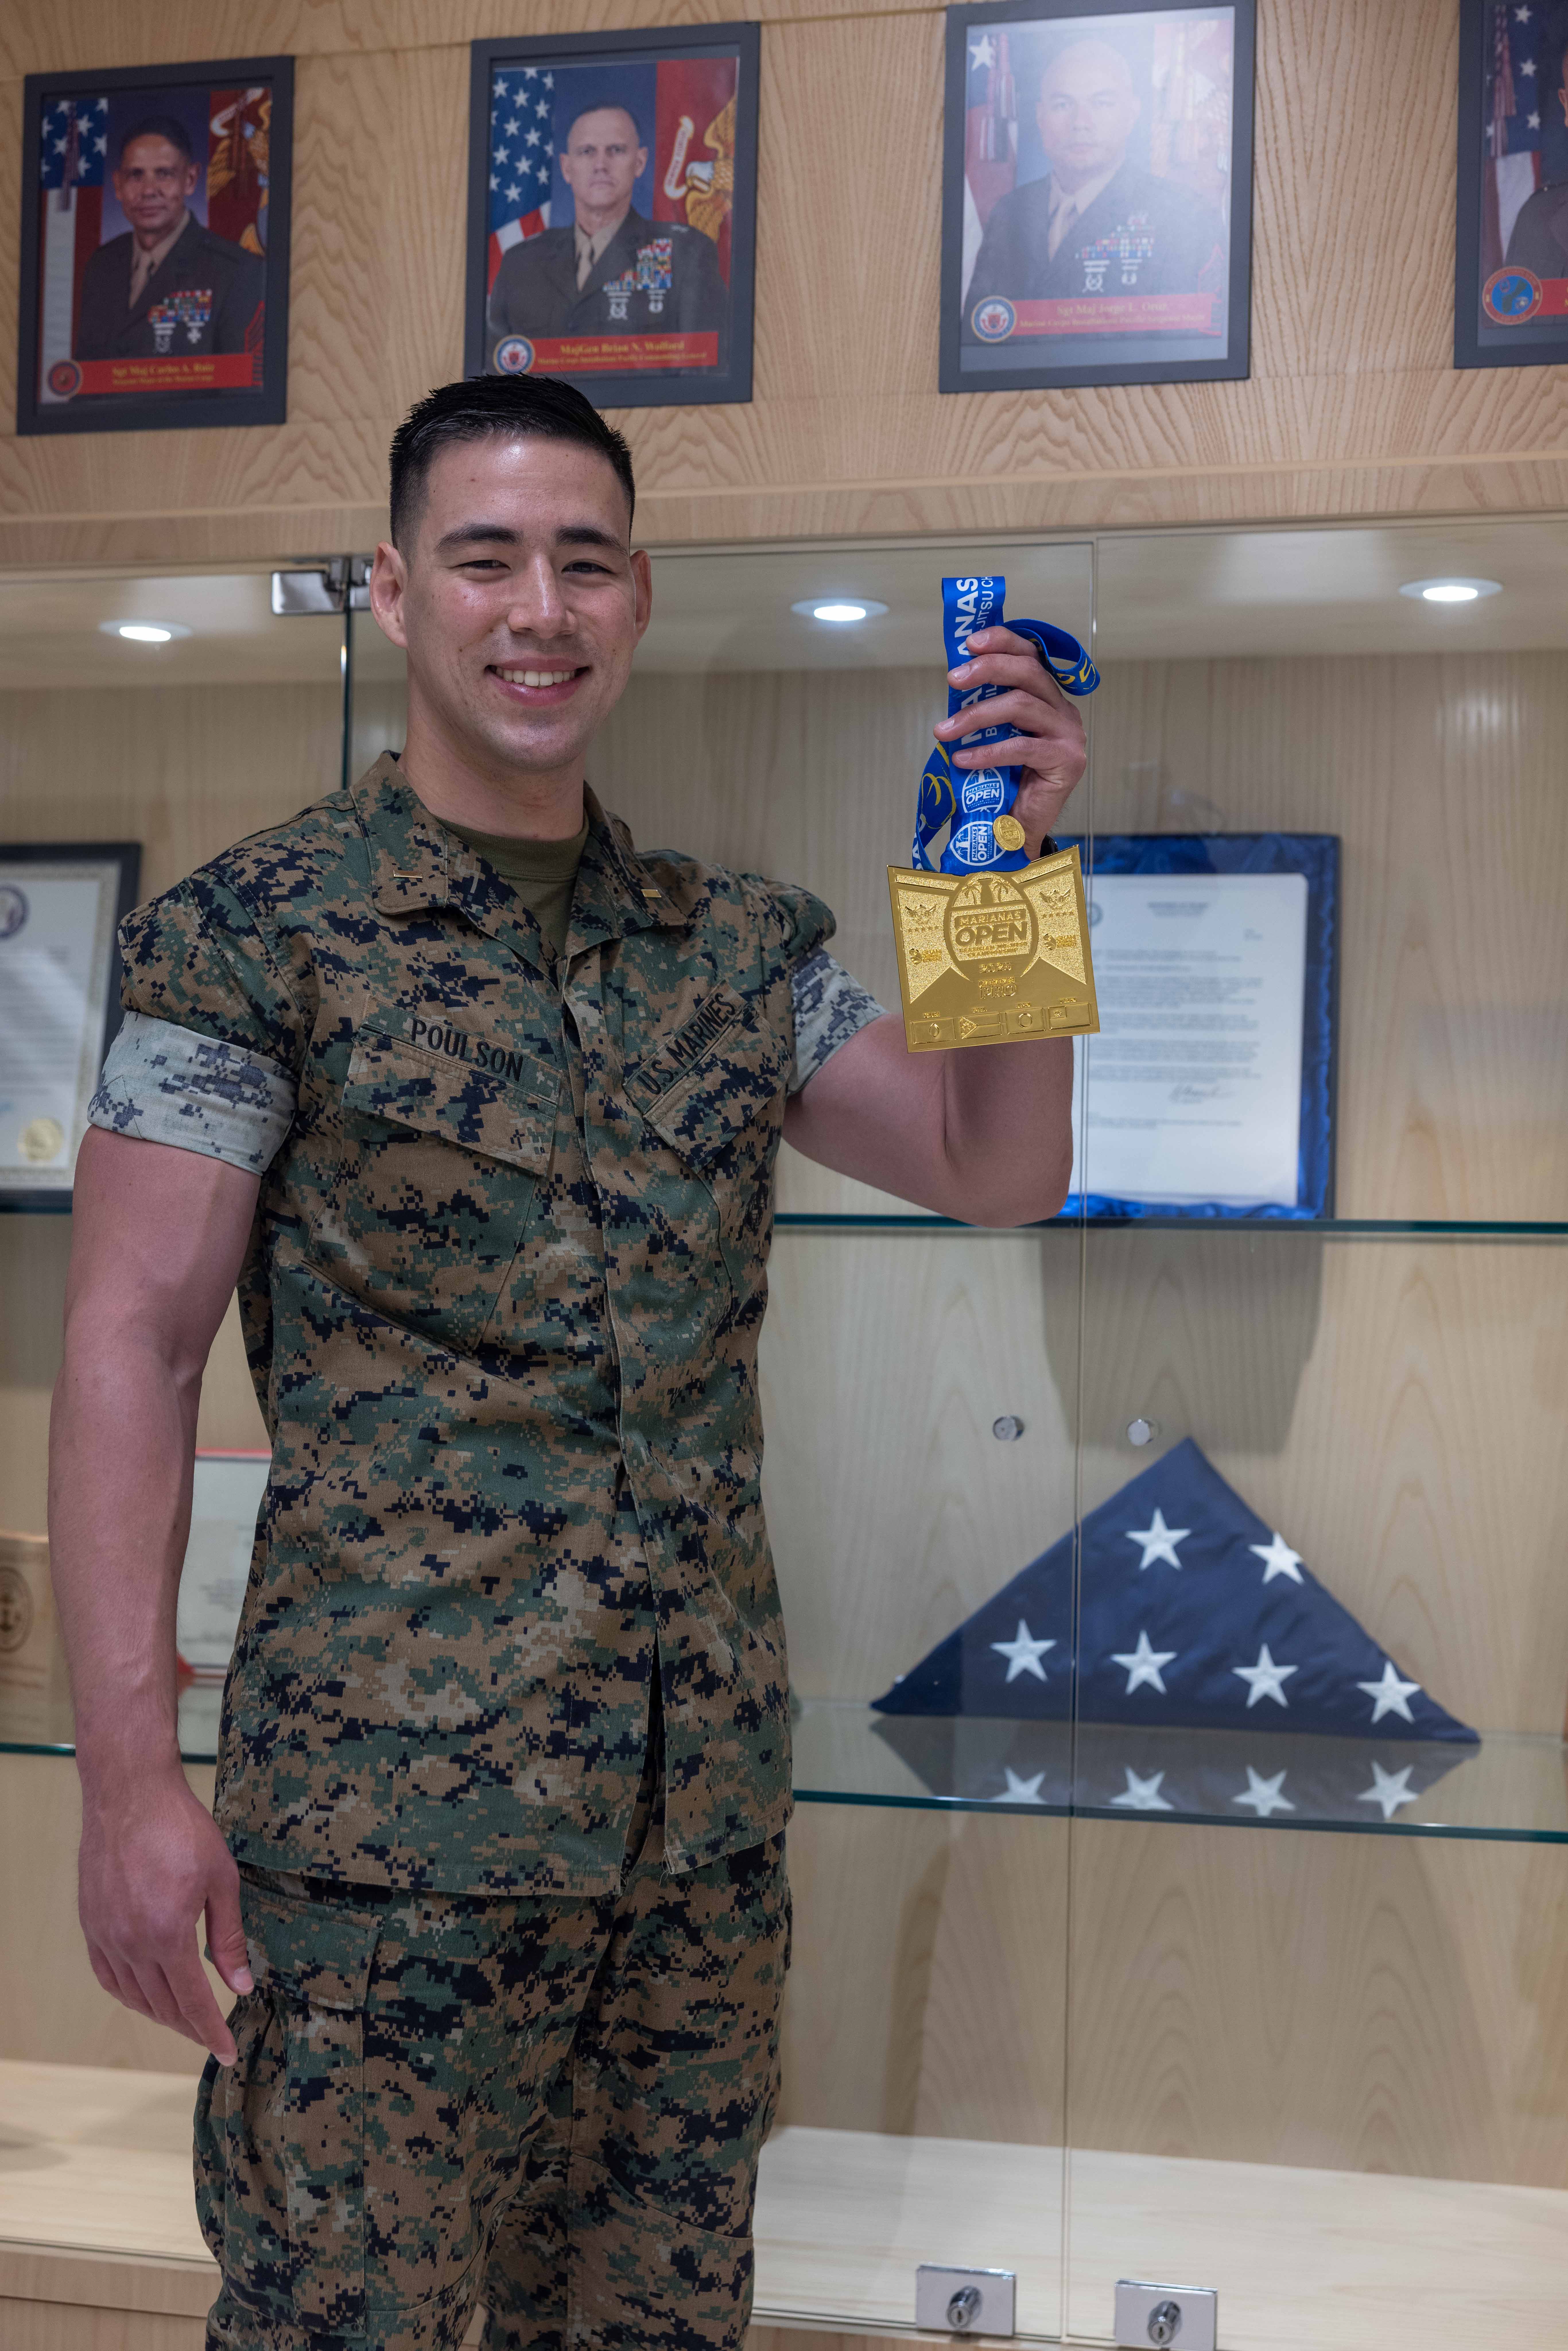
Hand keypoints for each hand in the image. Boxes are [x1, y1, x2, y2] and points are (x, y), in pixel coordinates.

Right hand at [78, 1767, 251, 2063]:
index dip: (211, 2032)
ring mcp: (106, 1935)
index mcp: (167, 1935)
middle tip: (212, 2036)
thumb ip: (228, 1937)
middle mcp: (131, 1943)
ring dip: (160, 2014)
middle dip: (190, 2027)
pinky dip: (129, 1993)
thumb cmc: (181, 1829)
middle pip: (162, 2006)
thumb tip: (241, 1984)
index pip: (191, 2002)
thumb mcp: (221, 1880)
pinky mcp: (91, 1924)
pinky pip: (108, 1975)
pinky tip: (145, 1994)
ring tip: (185, 2019)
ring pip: (133, 1996)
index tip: (227, 2053)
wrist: (130, 1794)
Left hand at [933, 625, 1087, 853]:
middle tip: (953, 680)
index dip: (1002, 641)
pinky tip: (962, 760)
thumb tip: (957, 679)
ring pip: (1021, 706)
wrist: (1018, 828)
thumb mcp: (993, 734)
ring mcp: (1068, 734)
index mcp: (1046, 697)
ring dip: (977, 715)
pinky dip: (987, 752)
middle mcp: (1062, 710)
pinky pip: (1022, 748)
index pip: (1029, 656)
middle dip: (987, 669)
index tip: (970, 642)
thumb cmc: (1004, 779)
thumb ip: (986, 707)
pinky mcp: (1066, 761)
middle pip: (1028, 672)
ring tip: (943, 731)